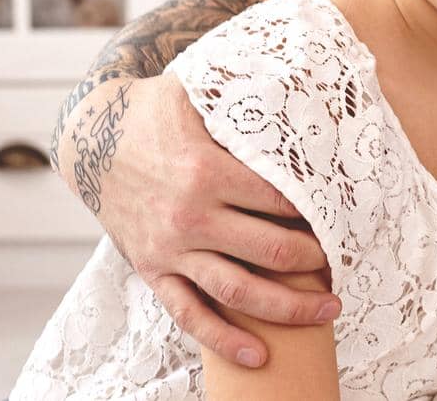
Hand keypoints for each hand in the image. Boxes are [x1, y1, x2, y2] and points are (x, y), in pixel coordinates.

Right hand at [67, 73, 339, 366]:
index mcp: (207, 170)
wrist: (89, 137)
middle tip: (346, 264)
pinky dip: (224, 340)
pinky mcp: (153, 269)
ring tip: (328, 312)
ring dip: (288, 308)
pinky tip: (259, 356)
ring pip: (238, 291)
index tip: (346, 217)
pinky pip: (190, 315)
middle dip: (316, 261)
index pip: (281, 201)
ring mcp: (170, 248)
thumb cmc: (155, 109)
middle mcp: (191, 216)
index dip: (319, 212)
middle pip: (271, 250)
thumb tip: (303, 80)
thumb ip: (246, 94)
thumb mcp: (198, 90)